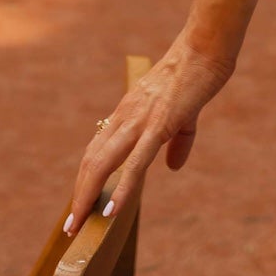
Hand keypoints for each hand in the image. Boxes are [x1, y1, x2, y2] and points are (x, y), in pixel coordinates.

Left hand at [65, 33, 234, 235]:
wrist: (206, 48)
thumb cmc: (196, 73)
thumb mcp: (184, 112)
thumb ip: (178, 141)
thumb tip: (173, 167)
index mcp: (128, 113)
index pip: (96, 151)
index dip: (85, 179)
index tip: (80, 204)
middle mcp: (125, 118)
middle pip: (91, 162)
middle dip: (79, 196)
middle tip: (70, 227)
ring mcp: (139, 121)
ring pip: (102, 164)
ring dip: (87, 197)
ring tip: (78, 226)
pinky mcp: (159, 126)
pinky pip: (134, 164)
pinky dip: (120, 190)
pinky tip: (110, 212)